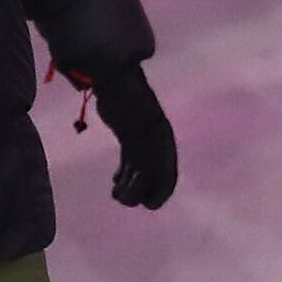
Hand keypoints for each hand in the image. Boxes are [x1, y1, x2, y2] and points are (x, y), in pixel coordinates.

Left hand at [82, 63, 176, 209]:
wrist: (114, 76)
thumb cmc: (123, 93)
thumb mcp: (132, 114)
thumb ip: (136, 134)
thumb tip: (135, 154)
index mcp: (161, 135)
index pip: (167, 169)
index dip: (162, 190)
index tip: (150, 206)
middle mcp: (156, 137)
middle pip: (152, 171)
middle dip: (140, 189)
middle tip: (123, 199)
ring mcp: (143, 136)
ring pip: (141, 168)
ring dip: (131, 184)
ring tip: (116, 194)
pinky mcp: (130, 134)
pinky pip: (132, 159)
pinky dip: (125, 173)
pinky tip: (115, 182)